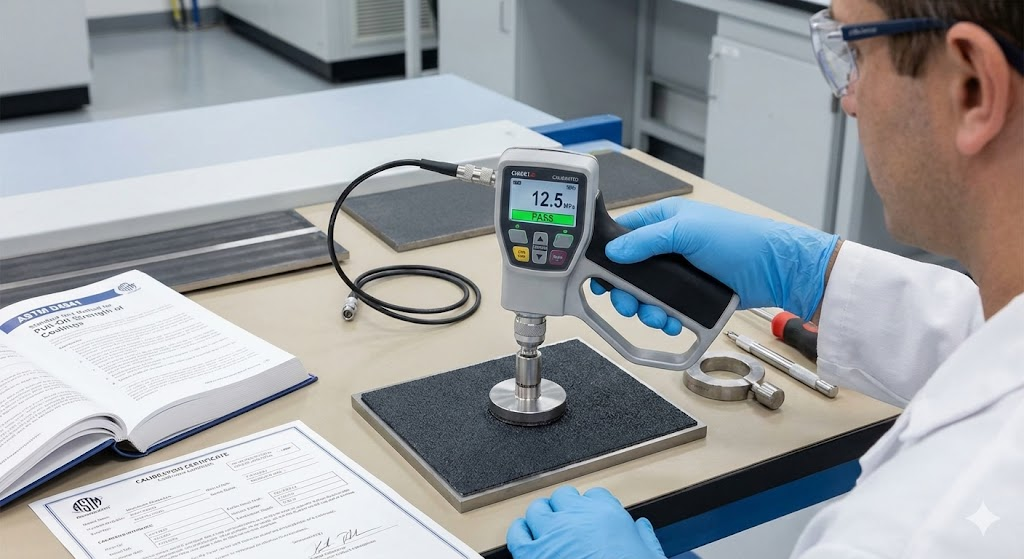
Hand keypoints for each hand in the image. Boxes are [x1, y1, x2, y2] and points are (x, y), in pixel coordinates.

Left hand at [506, 486, 665, 558]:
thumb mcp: (649, 556)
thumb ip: (643, 538)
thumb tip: (642, 527)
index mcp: (605, 515)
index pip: (594, 495)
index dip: (591, 506)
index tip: (591, 516)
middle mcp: (575, 518)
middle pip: (563, 496)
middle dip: (565, 507)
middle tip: (568, 520)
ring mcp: (550, 534)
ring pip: (537, 509)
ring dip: (541, 516)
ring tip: (545, 526)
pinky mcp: (530, 554)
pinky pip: (516, 533)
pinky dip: (519, 532)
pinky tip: (525, 536)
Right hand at [591, 198, 838, 328]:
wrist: (775, 270)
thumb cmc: (739, 239)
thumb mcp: (687, 231)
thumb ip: (646, 240)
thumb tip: (613, 251)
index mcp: (664, 220)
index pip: (623, 235)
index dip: (609, 256)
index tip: (599, 276)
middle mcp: (668, 245)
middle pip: (630, 272)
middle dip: (626, 292)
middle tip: (628, 305)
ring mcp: (680, 272)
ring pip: (646, 295)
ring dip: (645, 310)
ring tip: (655, 317)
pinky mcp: (691, 295)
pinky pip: (667, 309)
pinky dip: (663, 319)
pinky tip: (669, 322)